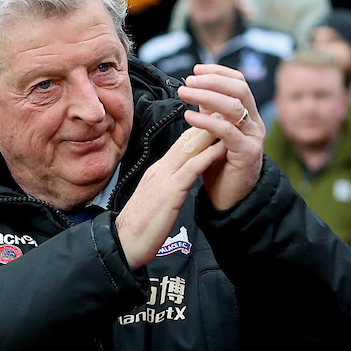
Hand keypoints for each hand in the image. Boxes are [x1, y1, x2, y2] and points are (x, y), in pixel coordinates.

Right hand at [115, 125, 226, 268]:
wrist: (123, 244)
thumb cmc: (139, 227)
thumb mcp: (154, 200)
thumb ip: (164, 186)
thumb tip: (176, 181)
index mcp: (156, 172)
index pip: (180, 144)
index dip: (198, 128)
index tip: (215, 117)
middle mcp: (159, 170)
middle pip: (185, 140)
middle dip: (206, 122)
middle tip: (226, 107)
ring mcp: (162, 180)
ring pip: (188, 149)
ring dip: (210, 132)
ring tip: (228, 118)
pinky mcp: (168, 194)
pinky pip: (190, 170)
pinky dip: (206, 157)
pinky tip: (220, 148)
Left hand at [176, 64, 265, 211]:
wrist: (229, 197)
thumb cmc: (218, 165)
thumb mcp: (212, 133)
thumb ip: (209, 112)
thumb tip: (196, 88)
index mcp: (247, 114)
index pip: (238, 82)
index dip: (218, 72)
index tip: (195, 69)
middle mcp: (254, 122)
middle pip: (239, 89)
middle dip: (212, 80)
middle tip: (188, 80)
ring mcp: (252, 137)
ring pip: (234, 107)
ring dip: (206, 95)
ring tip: (183, 92)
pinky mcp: (246, 153)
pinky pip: (227, 131)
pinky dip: (206, 121)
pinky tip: (189, 116)